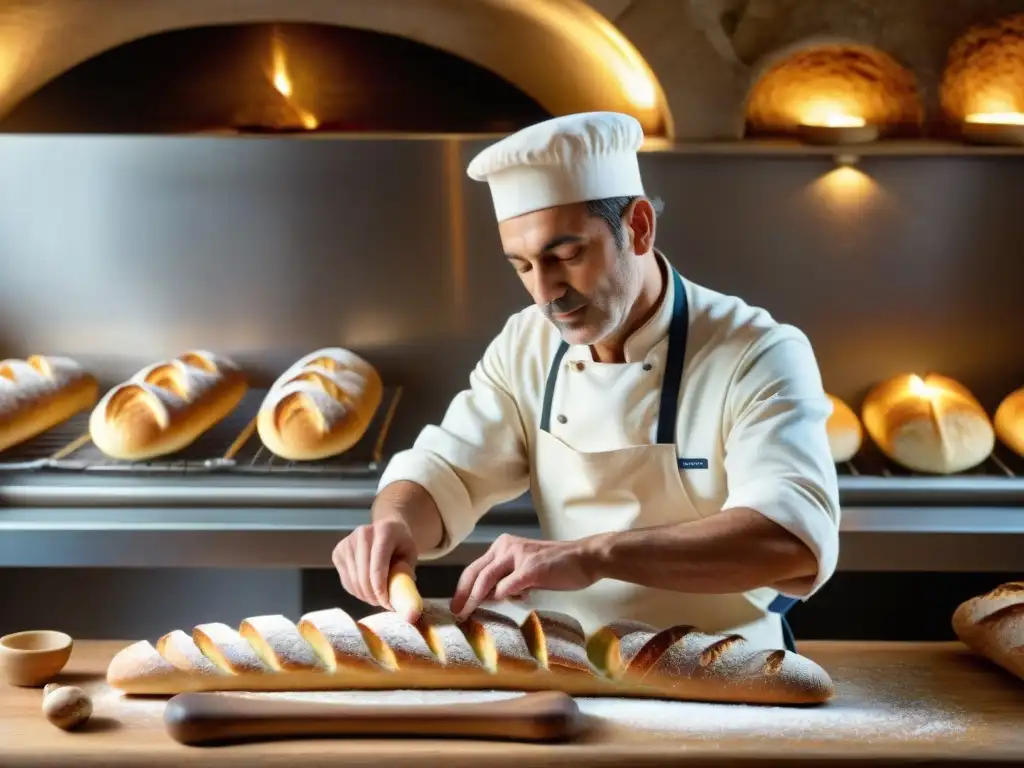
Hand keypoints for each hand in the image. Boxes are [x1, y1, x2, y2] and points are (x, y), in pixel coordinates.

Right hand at [332, 518, 418, 618]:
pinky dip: (356, 591)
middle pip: (363, 575)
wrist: (386, 527)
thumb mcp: (410, 555)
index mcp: (384, 531)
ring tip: (376, 598)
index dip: (381, 588)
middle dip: (373, 595)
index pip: (378, 565)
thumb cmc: (400, 543)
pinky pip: (346, 581)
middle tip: (383, 605)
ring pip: (353, 580)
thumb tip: (403, 601)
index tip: (387, 604)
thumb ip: (406, 575)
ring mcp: (347, 542)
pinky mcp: (338, 552)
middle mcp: (362, 534)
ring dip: (364, 596)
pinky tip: (367, 591)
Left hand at [449, 534, 598, 619]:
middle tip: (455, 613)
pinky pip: (507, 586)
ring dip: (475, 599)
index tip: (456, 605)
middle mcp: (507, 547)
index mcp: (503, 546)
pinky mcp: (531, 568)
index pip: (475, 567)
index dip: (463, 588)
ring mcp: (519, 556)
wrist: (585, 558)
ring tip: (468, 614)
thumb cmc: (557, 567)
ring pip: (486, 579)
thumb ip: (507, 579)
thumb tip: (488, 597)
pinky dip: (502, 597)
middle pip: (475, 572)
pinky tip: (504, 603)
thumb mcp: (525, 570)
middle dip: (462, 595)